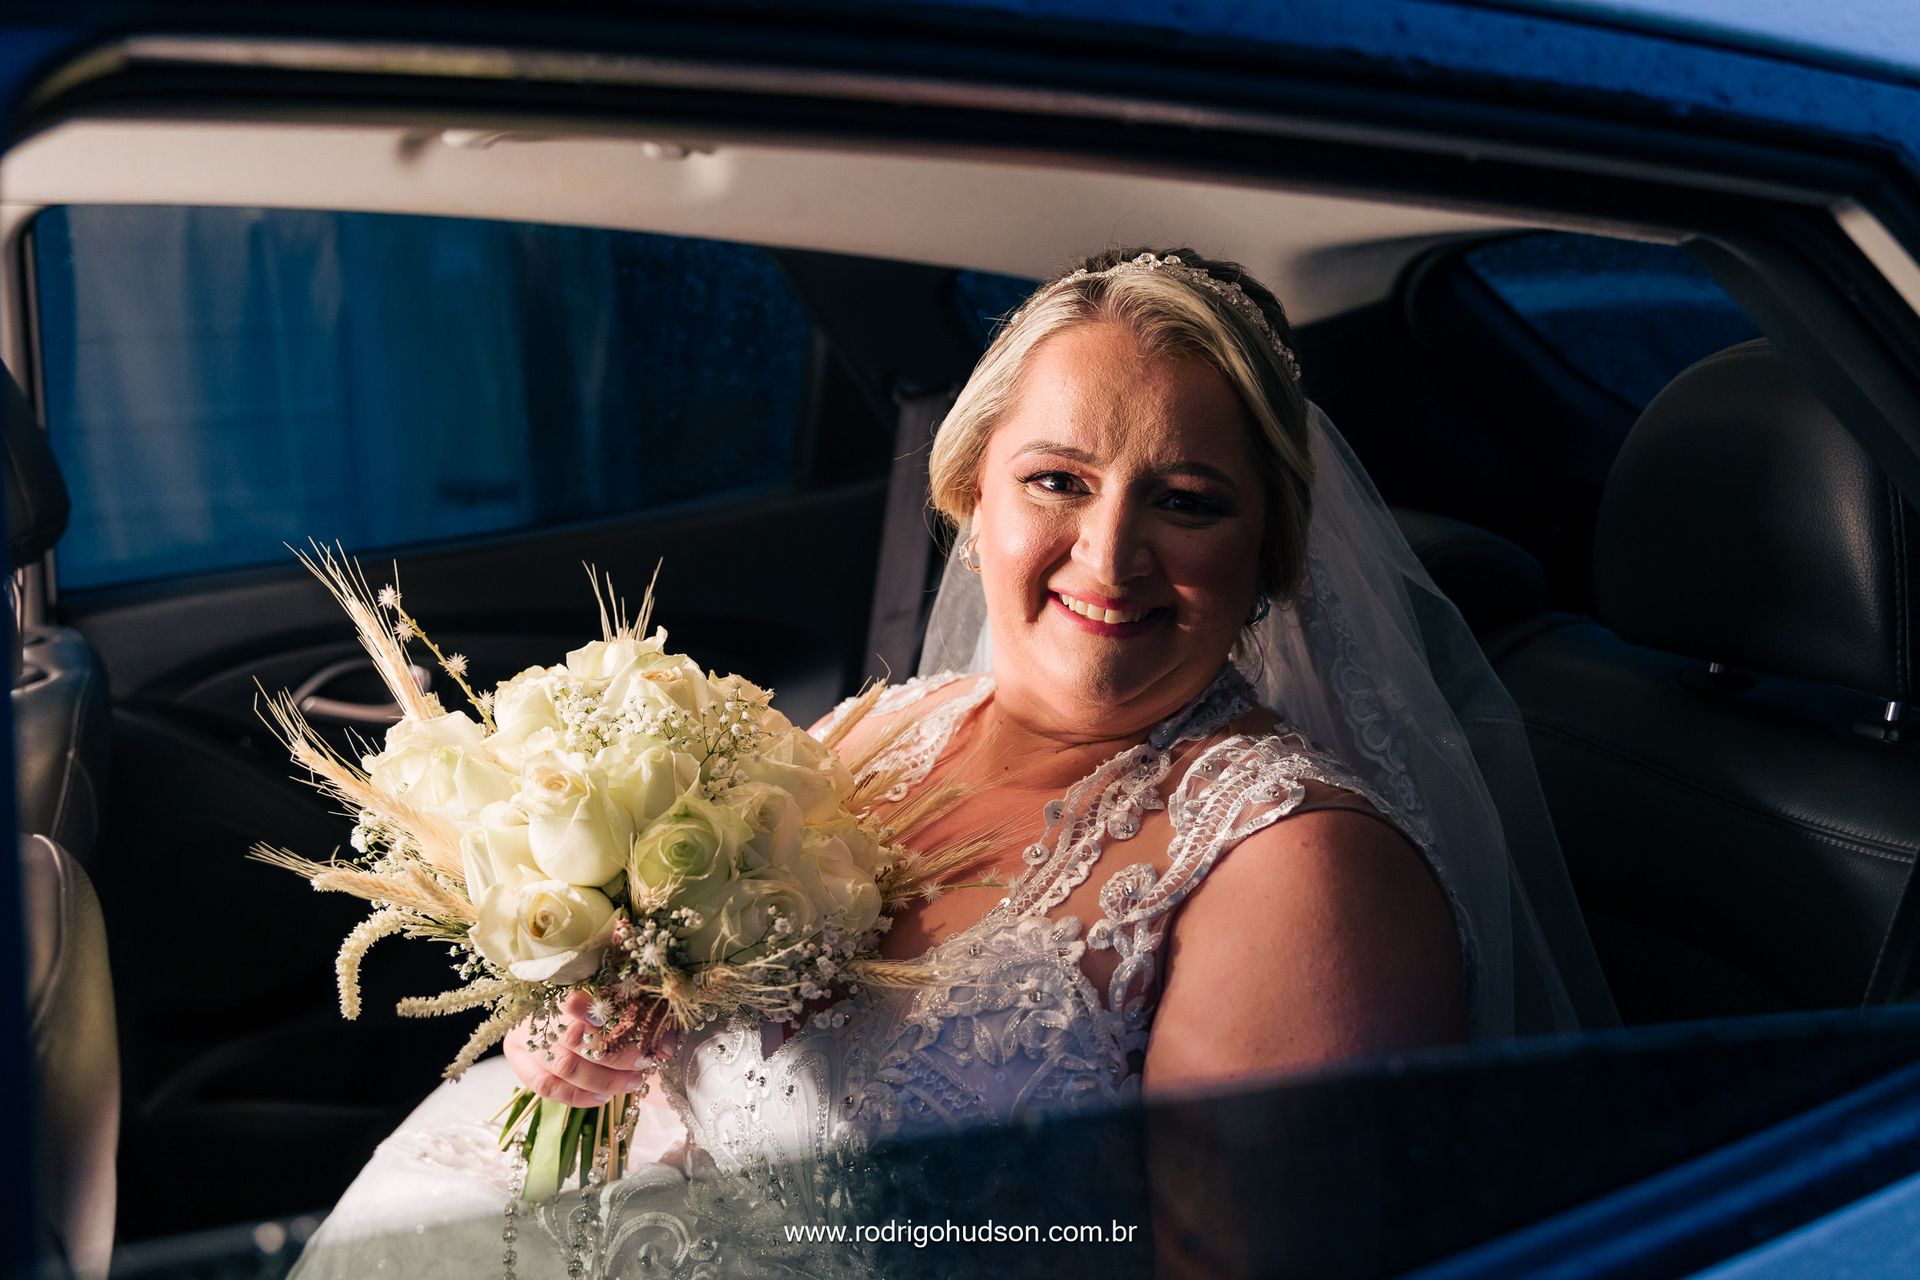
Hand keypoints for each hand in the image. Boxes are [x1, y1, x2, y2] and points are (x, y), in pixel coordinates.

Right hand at [502, 990, 677, 1107]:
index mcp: (561, 982)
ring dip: (603, 1081)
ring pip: (564, 1067)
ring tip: (632, 1083)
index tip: (642, 1037)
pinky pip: (546, 1086)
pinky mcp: (517, 1057)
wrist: (541, 992)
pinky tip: (603, 1097)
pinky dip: (578, 1097)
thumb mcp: (615, 988)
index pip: (583, 1002)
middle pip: (578, 1039)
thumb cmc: (588, 989)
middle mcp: (538, 1009)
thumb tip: (668, 1045)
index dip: (612, 1021)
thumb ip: (641, 1009)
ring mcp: (523, 1034)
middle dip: (617, 1057)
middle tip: (645, 1065)